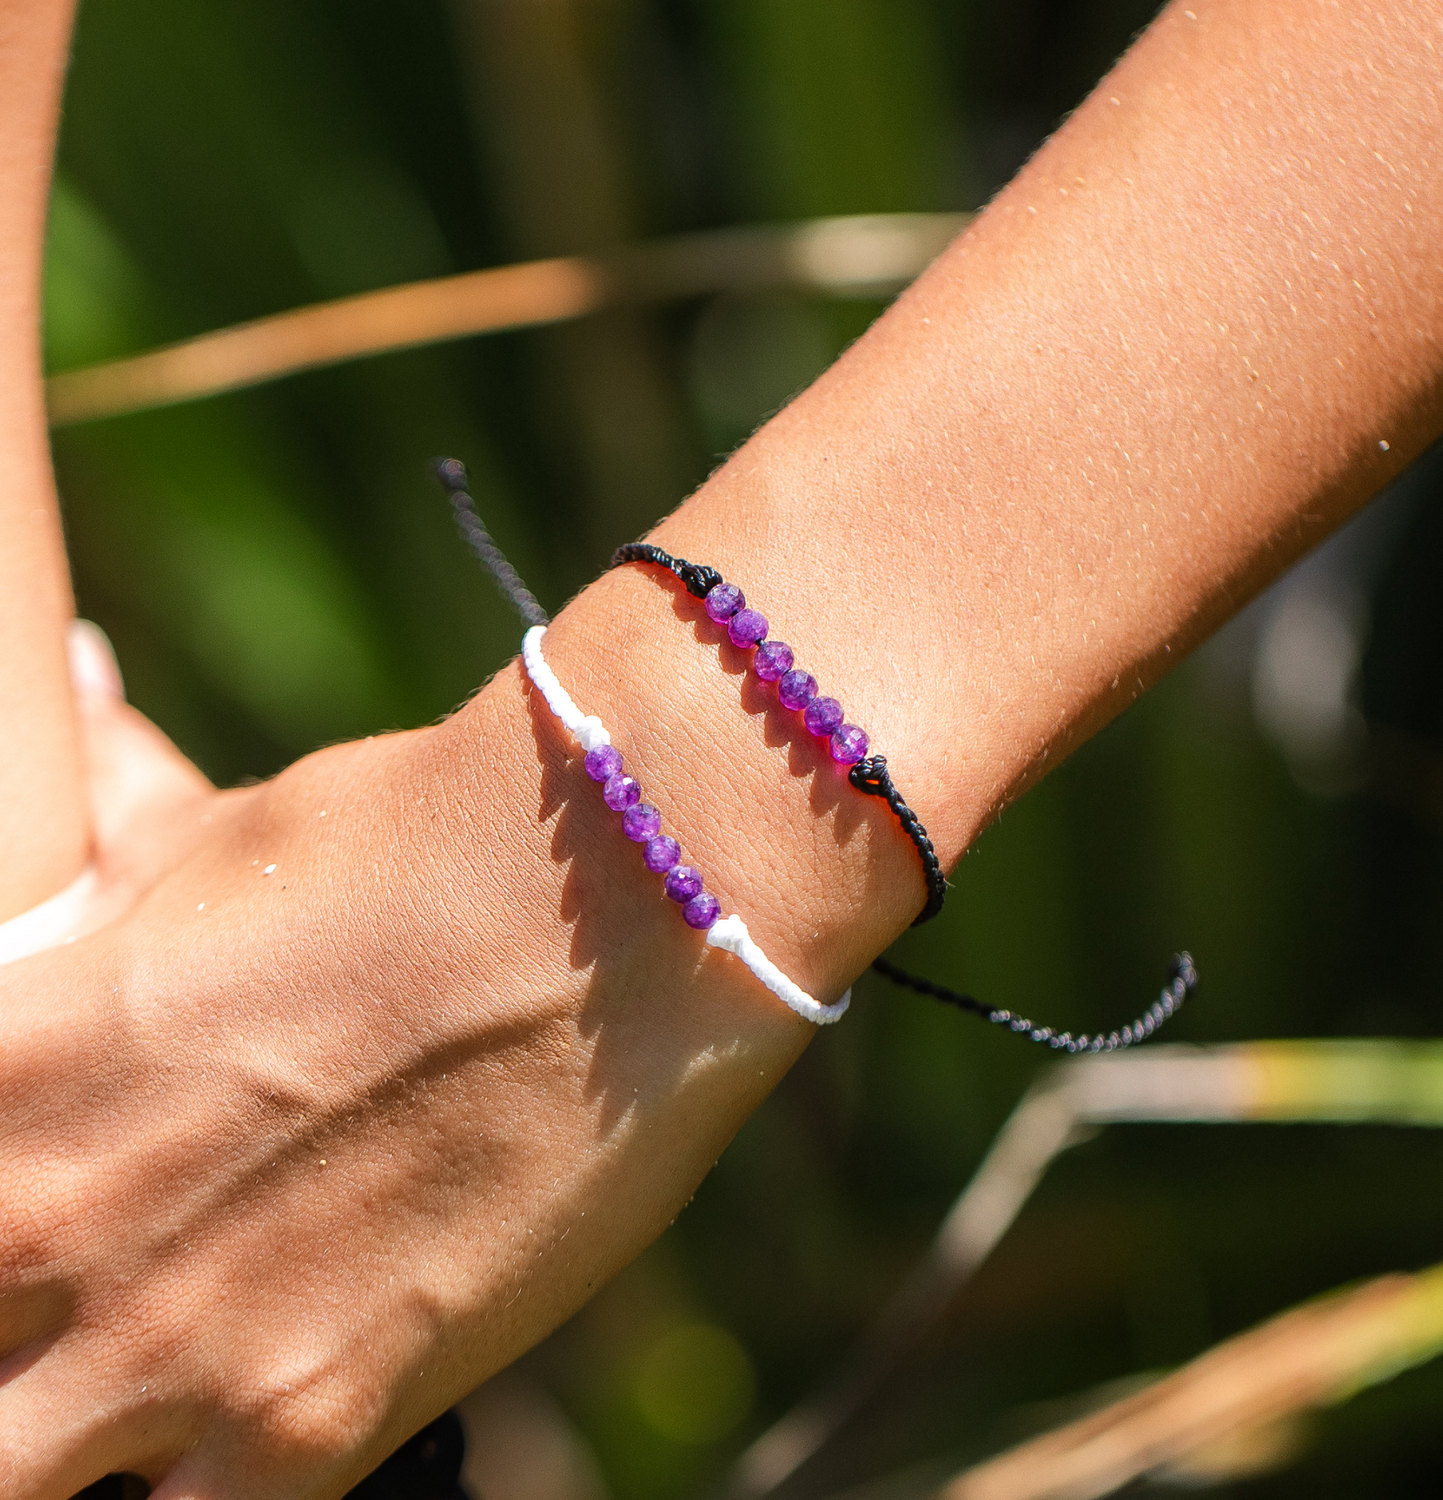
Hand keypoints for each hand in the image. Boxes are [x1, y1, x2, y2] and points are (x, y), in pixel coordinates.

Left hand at [0, 620, 818, 1497]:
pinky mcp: (321, 1416)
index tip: (21, 1216)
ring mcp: (175, 1345)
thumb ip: (118, 819)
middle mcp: (47, 1223)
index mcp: (4, 1060)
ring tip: (131, 1381)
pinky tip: (232, 1432)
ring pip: (19, 1485)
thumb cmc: (423, 834)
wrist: (621, 897)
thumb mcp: (232, 832)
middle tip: (66, 1303)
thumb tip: (69, 680)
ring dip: (62, 1439)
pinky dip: (185, 1496)